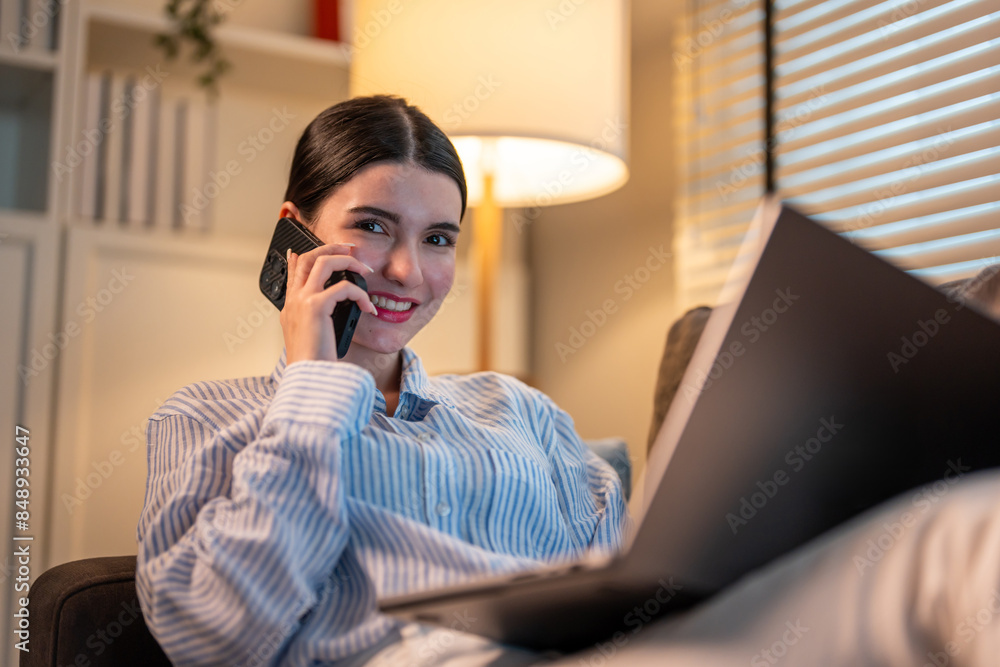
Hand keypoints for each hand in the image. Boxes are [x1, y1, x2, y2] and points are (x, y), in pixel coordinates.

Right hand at [281, 244, 376, 364]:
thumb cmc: (315, 363)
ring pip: (323, 262)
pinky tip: (369, 308)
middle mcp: (293, 300)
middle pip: (308, 257)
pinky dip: (361, 294)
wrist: (309, 378)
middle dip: (331, 247)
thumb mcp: (315, 337)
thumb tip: (335, 307)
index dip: (301, 255)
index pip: (293, 271)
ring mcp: (302, 301)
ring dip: (348, 261)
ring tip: (366, 271)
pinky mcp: (315, 307)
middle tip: (352, 250)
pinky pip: (344, 287)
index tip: (312, 248)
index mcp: (291, 307)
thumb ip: (321, 318)